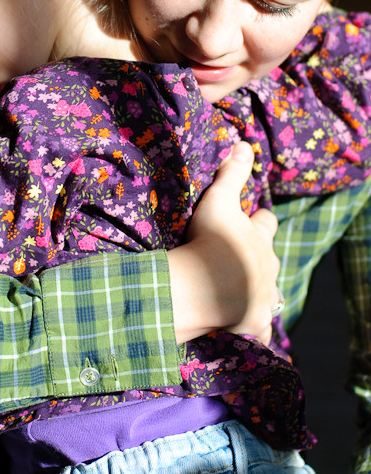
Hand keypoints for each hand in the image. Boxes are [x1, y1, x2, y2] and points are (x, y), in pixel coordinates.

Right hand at [168, 141, 278, 345]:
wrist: (205, 287)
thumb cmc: (211, 241)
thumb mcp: (219, 201)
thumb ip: (231, 173)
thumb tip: (243, 145)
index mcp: (260, 239)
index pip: (266, 223)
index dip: (257, 220)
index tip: (247, 219)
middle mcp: (267, 268)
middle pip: (269, 259)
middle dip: (257, 257)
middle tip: (235, 257)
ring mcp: (262, 298)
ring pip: (267, 293)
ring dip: (256, 290)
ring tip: (239, 291)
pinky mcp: (254, 324)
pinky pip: (258, 328)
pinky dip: (252, 327)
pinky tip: (243, 328)